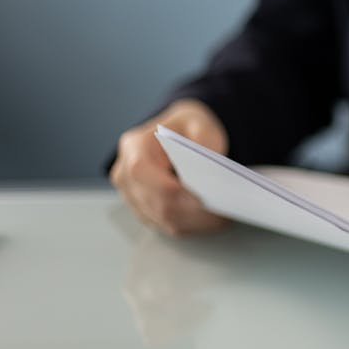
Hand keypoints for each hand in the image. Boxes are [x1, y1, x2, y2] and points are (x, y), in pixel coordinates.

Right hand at [110, 99, 230, 235]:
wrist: (177, 135)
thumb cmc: (187, 128)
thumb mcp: (200, 123)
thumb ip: (204, 143)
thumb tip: (210, 174)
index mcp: (134, 146)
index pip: (143, 173)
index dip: (172, 190)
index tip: (204, 199)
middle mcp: (125, 173)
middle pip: (156, 203)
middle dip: (191, 212)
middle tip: (223, 215)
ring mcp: (130, 195)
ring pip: (162, 219)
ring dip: (194, 222)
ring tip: (224, 219)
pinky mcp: (143, 210)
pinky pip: (166, 225)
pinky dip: (191, 225)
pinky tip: (213, 221)